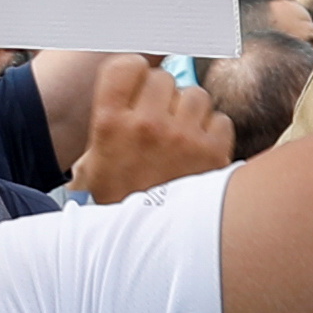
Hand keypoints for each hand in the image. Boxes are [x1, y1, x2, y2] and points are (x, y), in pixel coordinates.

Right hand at [69, 55, 231, 203]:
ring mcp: (183, 138)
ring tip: (180, 139)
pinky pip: (221, 120)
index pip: (126, 65)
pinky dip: (213, 133)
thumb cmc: (118, 202)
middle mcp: (146, 125)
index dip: (134, 72)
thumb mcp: (91, 163)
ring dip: (190, 113)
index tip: (137, 84)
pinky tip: (198, 153)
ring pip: (196, 95)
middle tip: (158, 122)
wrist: (147, 248)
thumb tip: (124, 81)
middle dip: (161, 97)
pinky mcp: (214, 153)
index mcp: (110, 123)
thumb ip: (106, 120)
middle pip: (163, 78)